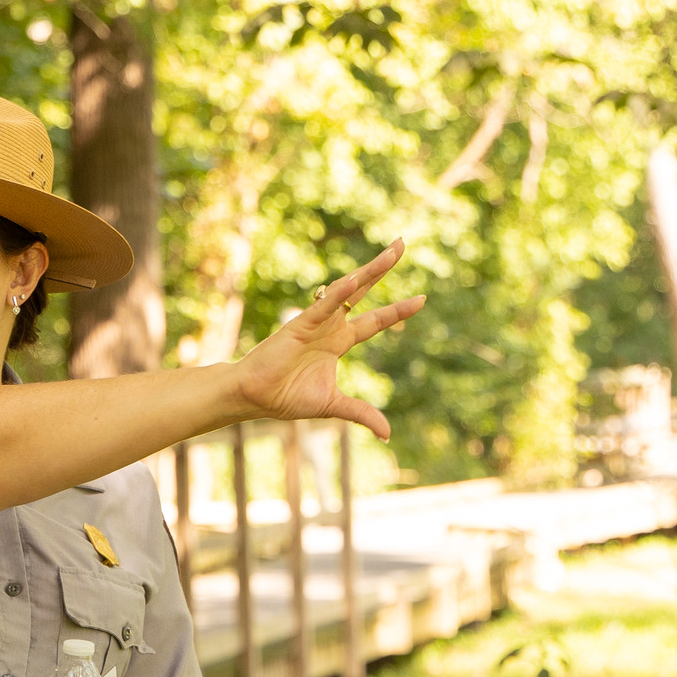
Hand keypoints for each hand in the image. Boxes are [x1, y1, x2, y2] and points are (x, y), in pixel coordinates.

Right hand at [229, 240, 426, 439]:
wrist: (254, 397)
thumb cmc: (286, 397)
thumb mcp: (333, 405)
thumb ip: (361, 413)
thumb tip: (388, 433)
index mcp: (338, 342)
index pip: (375, 321)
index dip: (397, 310)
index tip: (422, 298)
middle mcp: (330, 326)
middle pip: (363, 292)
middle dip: (383, 268)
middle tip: (402, 243)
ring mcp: (316, 322)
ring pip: (348, 289)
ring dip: (371, 271)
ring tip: (392, 252)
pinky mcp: (299, 325)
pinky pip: (323, 306)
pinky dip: (339, 293)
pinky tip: (356, 279)